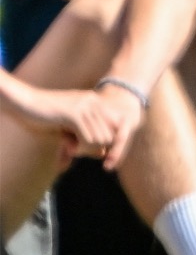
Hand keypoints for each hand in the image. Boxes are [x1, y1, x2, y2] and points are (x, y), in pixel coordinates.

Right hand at [10, 84, 141, 167]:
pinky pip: (88, 140)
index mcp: (95, 102)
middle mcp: (94, 101)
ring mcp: (85, 106)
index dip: (105, 144)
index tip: (90, 152)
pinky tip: (69, 148)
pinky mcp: (74, 114)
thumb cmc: (44, 117)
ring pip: (101, 139)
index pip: (115, 128)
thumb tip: (103, 153)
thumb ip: (87, 139)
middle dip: (95, 149)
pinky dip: (80, 149)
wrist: (23, 102)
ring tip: (70, 148)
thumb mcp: (70, 129)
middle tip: (77, 150)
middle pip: (110, 135)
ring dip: (87, 150)